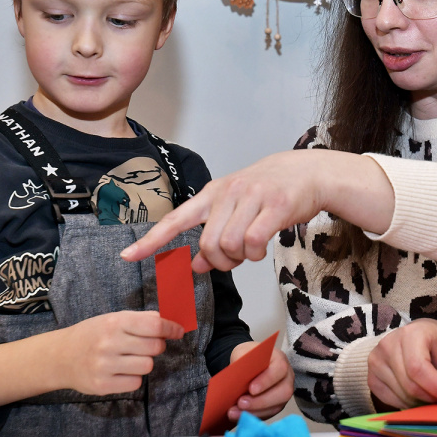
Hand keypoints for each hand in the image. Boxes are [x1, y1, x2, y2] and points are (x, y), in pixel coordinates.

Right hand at [53, 310, 184, 396]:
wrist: (60, 356)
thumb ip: (139, 320)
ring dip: (144, 362)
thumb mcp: (112, 319)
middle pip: (154, 347)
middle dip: (155, 346)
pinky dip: (133, 377)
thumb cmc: (92, 335)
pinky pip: (136, 383)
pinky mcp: (103, 385)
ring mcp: (105, 365)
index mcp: (114, 322)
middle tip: (145, 346)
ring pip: (147, 366)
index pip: (154, 324)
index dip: (170, 328)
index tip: (177, 331)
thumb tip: (168, 322)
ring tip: (130, 359)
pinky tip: (121, 371)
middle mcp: (109, 343)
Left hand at [121, 150, 393, 272]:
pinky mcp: (276, 206)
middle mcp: (228, 193)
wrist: (308, 172)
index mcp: (213, 194)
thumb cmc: (268, 192)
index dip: (152, 240)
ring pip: (230, 246)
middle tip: (234, 258)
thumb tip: (192, 265)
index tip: (128, 256)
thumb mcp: (235, 209)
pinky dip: (256, 253)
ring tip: (252, 248)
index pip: (175, 220)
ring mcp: (251, 197)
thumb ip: (212, 234)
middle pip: (208, 245)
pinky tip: (263, 247)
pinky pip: (254, 243)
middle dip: (220, 262)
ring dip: (241, 258)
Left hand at [227, 339, 294, 421]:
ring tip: (234, 412)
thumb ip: (240, 363)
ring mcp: (283, 393)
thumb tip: (236, 380)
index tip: (251, 389)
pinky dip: (253, 416)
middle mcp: (287, 377)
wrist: (247, 366)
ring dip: (254, 411)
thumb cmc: (247, 357)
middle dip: (261, 401)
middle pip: (283, 392)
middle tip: (241, 403)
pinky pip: (269, 414)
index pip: (280, 369)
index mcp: (280, 360)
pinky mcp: (276, 405)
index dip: (267, 380)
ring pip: (276, 406)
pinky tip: (238, 416)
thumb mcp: (242, 353)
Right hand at [367, 319, 436, 409]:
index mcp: (410, 334)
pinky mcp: (372, 378)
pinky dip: (410, 404)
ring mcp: (375, 362)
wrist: (413, 336)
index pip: (419, 369)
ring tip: (435, 394)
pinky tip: (419, 394)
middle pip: (410, 387)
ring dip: (423, 403)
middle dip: (434, 398)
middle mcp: (387, 346)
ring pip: (402, 397)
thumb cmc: (434, 342)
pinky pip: (392, 401)